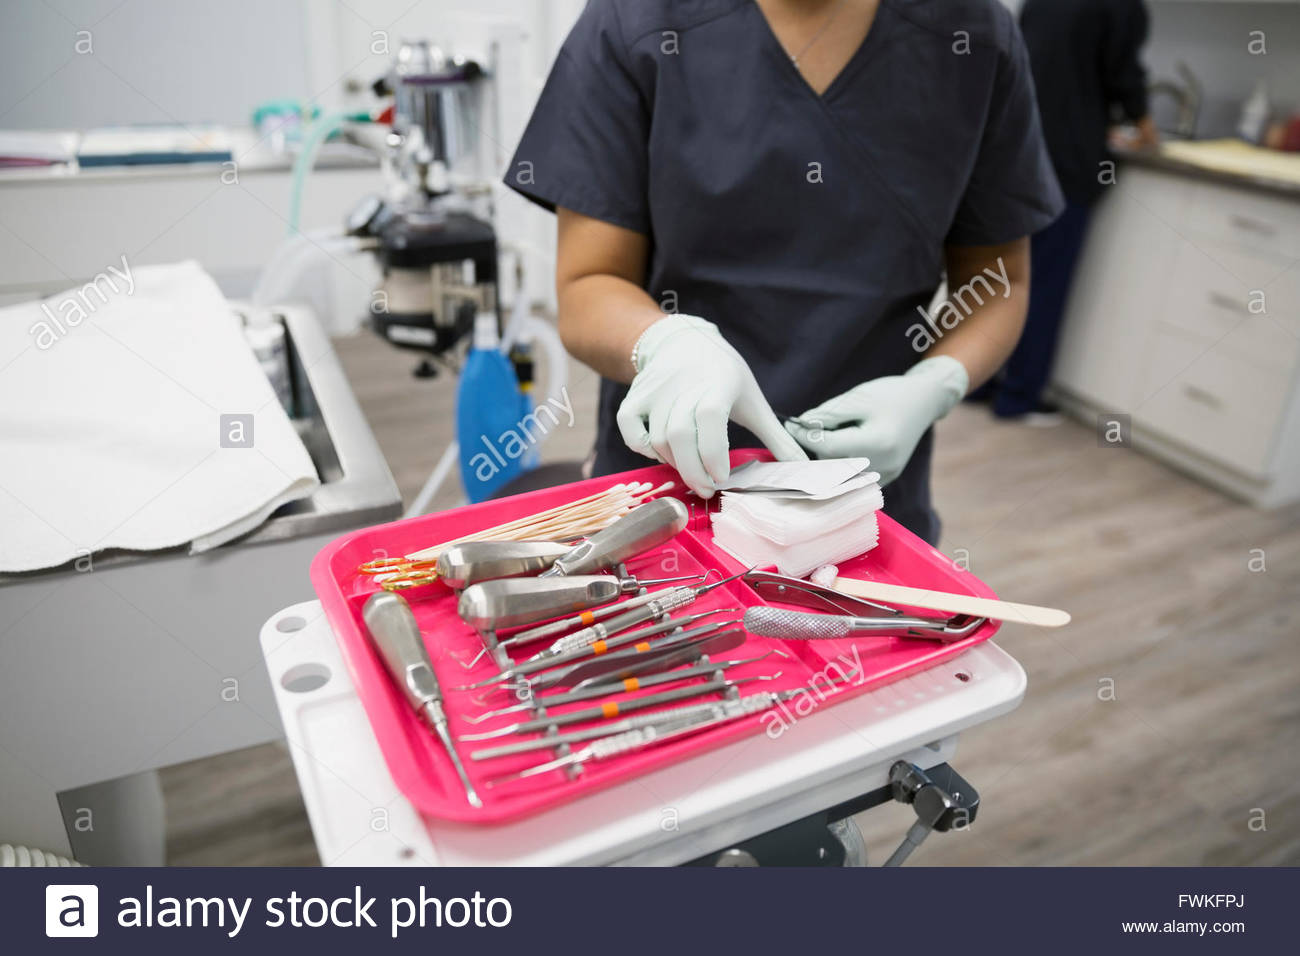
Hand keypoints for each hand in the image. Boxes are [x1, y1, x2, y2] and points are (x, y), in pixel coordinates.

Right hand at [617, 314, 806, 496]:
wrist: (683, 341)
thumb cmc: (724, 376)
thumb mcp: (753, 401)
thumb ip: (776, 437)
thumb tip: (804, 469)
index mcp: (720, 382)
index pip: (710, 416)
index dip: (714, 452)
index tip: (723, 478)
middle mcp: (684, 383)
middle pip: (679, 433)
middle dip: (693, 470)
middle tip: (707, 489)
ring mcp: (656, 389)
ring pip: (658, 438)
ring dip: (675, 463)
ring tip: (692, 470)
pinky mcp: (636, 395)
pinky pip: (631, 429)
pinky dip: (643, 448)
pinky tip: (662, 454)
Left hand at [784, 355, 967, 485]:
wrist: (923, 402)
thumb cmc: (890, 395)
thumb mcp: (857, 398)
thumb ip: (827, 415)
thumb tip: (799, 428)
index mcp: (877, 443)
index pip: (827, 448)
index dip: (803, 438)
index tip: (789, 427)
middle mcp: (882, 466)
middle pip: (831, 466)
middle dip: (809, 453)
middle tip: (793, 438)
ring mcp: (884, 476)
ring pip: (839, 475)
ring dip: (820, 462)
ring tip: (808, 445)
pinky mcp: (883, 479)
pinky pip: (851, 477)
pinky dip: (836, 467)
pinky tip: (827, 453)